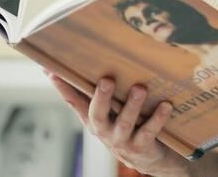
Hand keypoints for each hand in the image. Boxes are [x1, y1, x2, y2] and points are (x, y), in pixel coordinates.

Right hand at [46, 72, 190, 176]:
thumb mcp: (113, 110)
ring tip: (140, 88)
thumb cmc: (129, 126)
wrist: (149, 157)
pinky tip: (166, 105)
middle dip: (101, 97)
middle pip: (97, 114)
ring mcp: (121, 140)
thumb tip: (94, 60)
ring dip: (132, 105)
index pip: (74, 101)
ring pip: (124, 123)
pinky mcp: (141, 147)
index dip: (62, 87)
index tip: (51, 70)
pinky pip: (149, 132)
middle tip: (107, 79)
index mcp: (94, 119)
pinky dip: (157, 118)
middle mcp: (104, 130)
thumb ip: (103, 91)